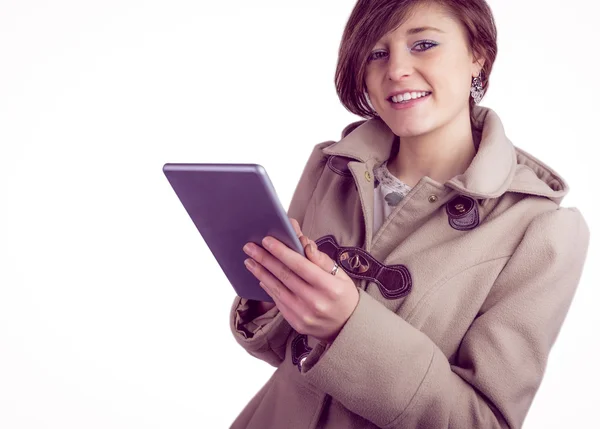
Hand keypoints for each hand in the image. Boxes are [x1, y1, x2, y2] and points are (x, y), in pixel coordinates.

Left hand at [242, 217, 358, 343]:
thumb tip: (304, 243)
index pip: (301, 265)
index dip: (282, 252)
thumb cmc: (343, 295)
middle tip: (249, 247)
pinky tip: (260, 277)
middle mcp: (316, 302)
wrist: (347, 327)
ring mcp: (304, 315)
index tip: (266, 240)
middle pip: (285, 275)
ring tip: (249, 261)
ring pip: (277, 289)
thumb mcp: (341, 275)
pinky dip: (268, 288)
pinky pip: (278, 302)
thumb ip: (321, 259)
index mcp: (329, 287)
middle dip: (265, 259)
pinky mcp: (296, 323)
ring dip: (261, 273)